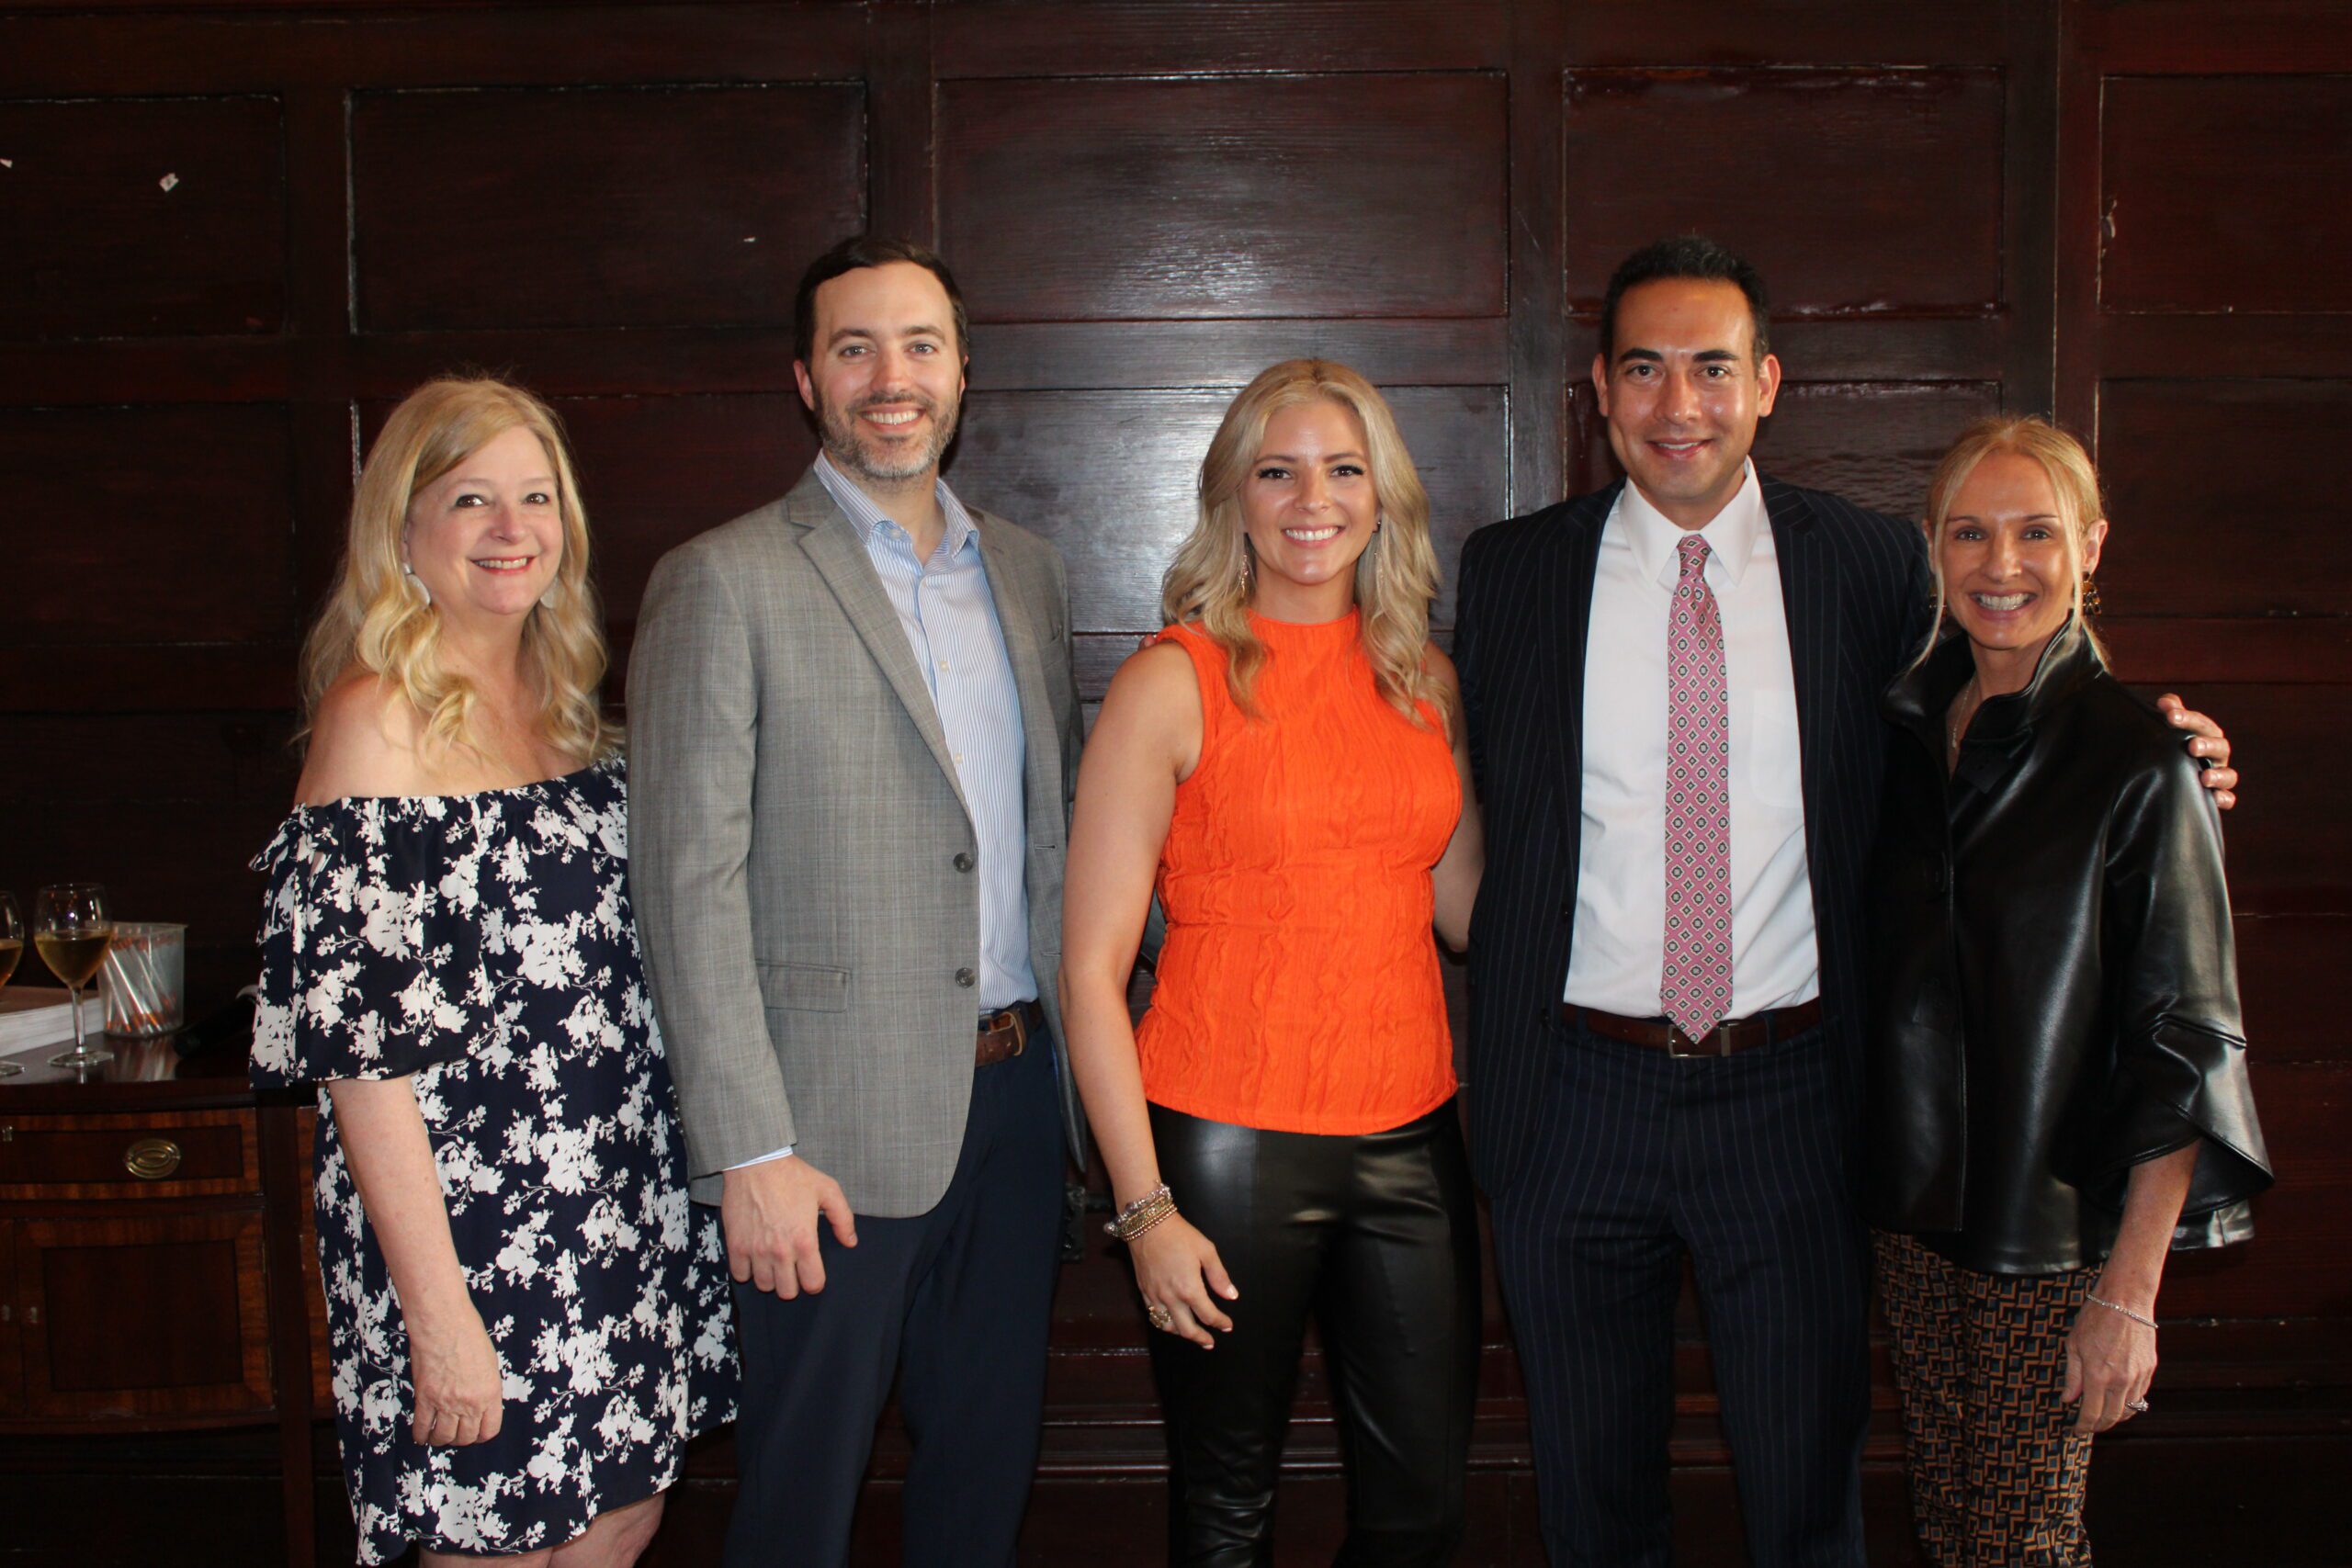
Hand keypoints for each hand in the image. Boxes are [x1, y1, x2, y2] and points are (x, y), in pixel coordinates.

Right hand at [407, 1302, 503, 1445]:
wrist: (444, 1323)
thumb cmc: (469, 1335)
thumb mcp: (489, 1363)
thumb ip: (485, 1388)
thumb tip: (480, 1404)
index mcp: (490, 1393)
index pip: (489, 1430)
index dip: (482, 1435)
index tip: (476, 1434)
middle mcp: (470, 1403)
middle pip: (466, 1437)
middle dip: (461, 1439)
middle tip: (456, 1434)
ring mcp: (446, 1403)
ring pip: (444, 1437)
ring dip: (441, 1440)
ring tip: (438, 1436)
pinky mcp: (425, 1398)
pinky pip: (422, 1426)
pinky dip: (421, 1435)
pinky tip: (421, 1436)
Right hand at [721, 1155, 857, 1296]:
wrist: (756, 1162)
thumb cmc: (793, 1175)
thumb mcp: (827, 1190)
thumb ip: (843, 1219)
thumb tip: (850, 1242)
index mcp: (804, 1240)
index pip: (812, 1283)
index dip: (815, 1282)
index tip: (812, 1274)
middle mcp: (780, 1251)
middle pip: (787, 1292)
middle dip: (793, 1283)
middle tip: (792, 1268)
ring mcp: (755, 1250)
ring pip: (764, 1285)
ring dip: (770, 1277)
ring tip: (773, 1261)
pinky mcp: (735, 1245)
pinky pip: (740, 1275)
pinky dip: (747, 1270)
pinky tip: (754, 1257)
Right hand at [1127, 1214, 1238, 1349]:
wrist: (1147, 1224)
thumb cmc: (1179, 1235)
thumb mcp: (1206, 1251)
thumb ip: (1219, 1276)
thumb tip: (1231, 1295)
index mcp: (1189, 1288)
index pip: (1208, 1315)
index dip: (1221, 1323)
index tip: (1228, 1325)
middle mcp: (1171, 1297)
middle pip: (1187, 1329)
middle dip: (1201, 1338)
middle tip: (1210, 1343)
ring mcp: (1155, 1296)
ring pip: (1168, 1326)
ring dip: (1182, 1334)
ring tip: (1191, 1334)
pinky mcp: (1144, 1291)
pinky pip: (1154, 1316)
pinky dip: (1164, 1324)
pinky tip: (1171, 1321)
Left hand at [2065, 1293, 2156, 1433]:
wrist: (2126, 1299)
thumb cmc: (2095, 1318)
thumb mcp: (2073, 1345)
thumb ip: (2072, 1376)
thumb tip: (2068, 1399)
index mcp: (2098, 1375)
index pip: (2091, 1413)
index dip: (2083, 1426)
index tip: (2076, 1430)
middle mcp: (2121, 1380)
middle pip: (2112, 1417)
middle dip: (2099, 1426)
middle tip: (2088, 1427)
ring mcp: (2139, 1376)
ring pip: (2129, 1409)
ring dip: (2116, 1417)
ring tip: (2102, 1416)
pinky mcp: (2150, 1369)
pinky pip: (2140, 1395)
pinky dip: (2129, 1403)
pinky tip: (2118, 1399)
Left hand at [2157, 694, 2237, 809]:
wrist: (2168, 774)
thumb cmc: (2173, 745)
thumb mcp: (2171, 728)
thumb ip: (2171, 711)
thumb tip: (2165, 702)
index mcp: (2205, 735)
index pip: (2201, 724)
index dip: (2188, 718)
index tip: (2171, 716)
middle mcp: (2216, 755)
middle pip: (2220, 747)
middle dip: (2207, 745)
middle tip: (2192, 746)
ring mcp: (2218, 775)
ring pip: (2229, 775)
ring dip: (2219, 775)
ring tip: (2204, 777)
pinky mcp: (2216, 796)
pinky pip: (2228, 799)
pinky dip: (2225, 799)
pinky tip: (2216, 798)